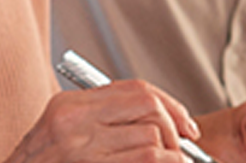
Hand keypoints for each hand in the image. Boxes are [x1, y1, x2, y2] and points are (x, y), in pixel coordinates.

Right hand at [6, 80, 201, 162]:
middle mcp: (73, 122)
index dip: (169, 105)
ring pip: (154, 137)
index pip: (134, 89)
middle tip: (183, 148)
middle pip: (148, 106)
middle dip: (176, 127)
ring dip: (172, 156)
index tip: (185, 124)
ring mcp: (83, 149)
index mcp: (67, 106)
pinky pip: (151, 158)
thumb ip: (99, 122)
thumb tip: (155, 121)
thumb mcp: (60, 138)